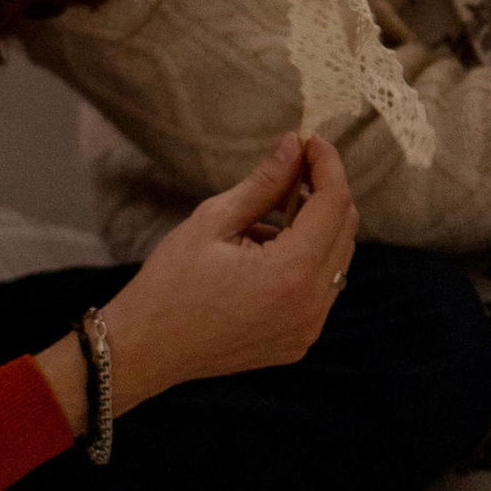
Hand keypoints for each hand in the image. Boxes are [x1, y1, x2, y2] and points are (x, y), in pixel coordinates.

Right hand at [90, 133, 358, 415]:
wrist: (145, 349)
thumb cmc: (170, 284)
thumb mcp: (213, 221)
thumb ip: (263, 183)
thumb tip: (295, 146)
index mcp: (290, 274)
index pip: (334, 205)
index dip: (327, 165)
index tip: (312, 141)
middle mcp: (310, 306)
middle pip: (345, 230)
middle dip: (325, 192)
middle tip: (293, 167)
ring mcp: (307, 329)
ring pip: (336, 259)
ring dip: (315, 227)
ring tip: (268, 214)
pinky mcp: (299, 341)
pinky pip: (320, 288)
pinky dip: (306, 260)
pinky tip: (266, 251)